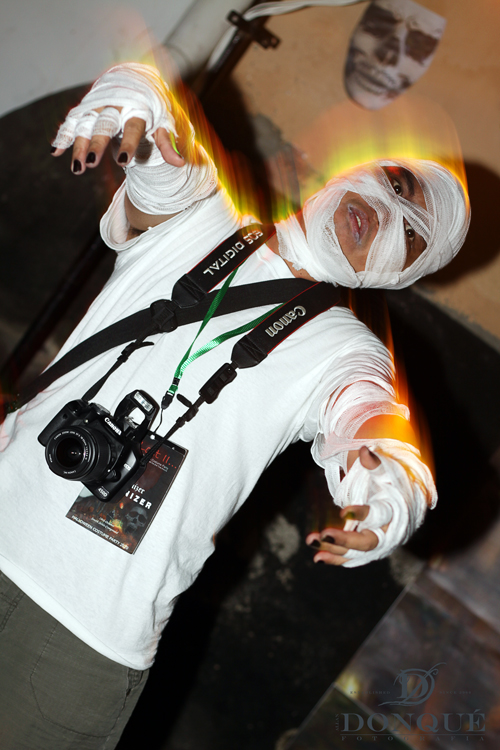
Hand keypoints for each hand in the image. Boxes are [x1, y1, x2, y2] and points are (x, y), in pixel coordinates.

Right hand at [51, 108, 184, 174]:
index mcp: (137, 109)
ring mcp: (98, 106)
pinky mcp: (86, 108)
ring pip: (85, 125)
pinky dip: (63, 136)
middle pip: (104, 126)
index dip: (128, 144)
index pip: (133, 128)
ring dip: (77, 145)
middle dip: (95, 145)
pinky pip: (72, 122)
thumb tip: (181, 163)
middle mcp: (115, 106)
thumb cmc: (153, 105)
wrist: (136, 76)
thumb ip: (167, 142)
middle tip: (89, 165)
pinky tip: (55, 153)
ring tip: (76, 169)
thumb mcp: (164, 122)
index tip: (123, 162)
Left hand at [306, 446, 389, 565]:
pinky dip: (335, 558)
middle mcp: (388, 532)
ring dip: (334, 550)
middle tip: (324, 535)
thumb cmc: (390, 481)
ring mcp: (378, 544)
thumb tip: (364, 451)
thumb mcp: (385, 470)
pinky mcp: (367, 550)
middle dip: (345, 540)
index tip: (343, 512)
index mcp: (394, 511)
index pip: (380, 515)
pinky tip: (318, 557)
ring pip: (357, 553)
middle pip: (368, 541)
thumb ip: (374, 463)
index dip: (362, 514)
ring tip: (312, 546)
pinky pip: (352, 557)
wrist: (402, 499)